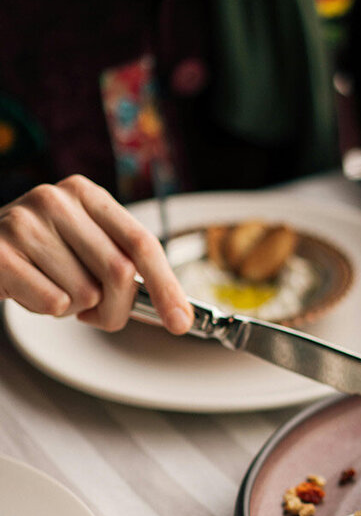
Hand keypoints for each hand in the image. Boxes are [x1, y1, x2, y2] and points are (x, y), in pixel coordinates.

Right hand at [0, 175, 192, 332]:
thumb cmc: (38, 254)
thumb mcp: (82, 245)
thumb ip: (122, 264)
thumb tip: (175, 311)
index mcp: (86, 194)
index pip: (142, 242)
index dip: (167, 285)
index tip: (181, 321)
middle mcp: (56, 200)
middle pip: (119, 271)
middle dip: (116, 308)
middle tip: (97, 316)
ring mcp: (25, 222)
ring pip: (84, 293)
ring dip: (74, 308)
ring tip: (50, 289)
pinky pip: (52, 302)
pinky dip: (46, 310)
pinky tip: (29, 292)